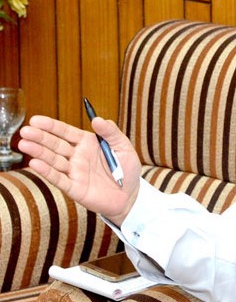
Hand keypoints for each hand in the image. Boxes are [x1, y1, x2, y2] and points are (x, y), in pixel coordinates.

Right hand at [18, 115, 141, 225]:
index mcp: (87, 143)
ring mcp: (74, 172)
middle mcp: (77, 156)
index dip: (51, 126)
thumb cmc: (127, 169)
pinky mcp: (74, 188)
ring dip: (39, 152)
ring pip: (53, 160)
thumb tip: (98, 119)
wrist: (130, 195)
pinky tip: (35, 164)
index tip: (36, 120)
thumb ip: (111, 132)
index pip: (65, 132)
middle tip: (25, 131)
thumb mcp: (123, 147)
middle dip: (40, 137)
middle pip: (55, 145)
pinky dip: (48, 171)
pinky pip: (59, 179)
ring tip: (24, 144)